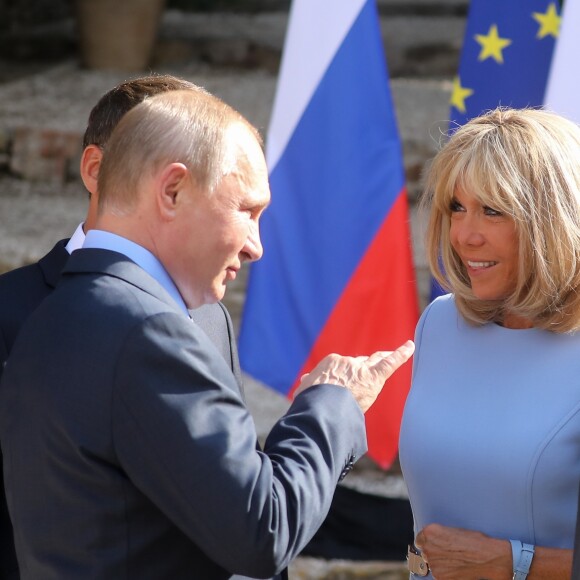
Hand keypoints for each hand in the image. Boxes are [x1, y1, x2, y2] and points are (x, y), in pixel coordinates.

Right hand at [294, 340, 414, 412]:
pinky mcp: (374, 377)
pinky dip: (401, 354)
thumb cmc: (310, 403)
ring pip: (375, 361)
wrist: (321, 409)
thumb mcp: (305, 391)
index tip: (339, 386)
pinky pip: (390, 363)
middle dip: (360, 369)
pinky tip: (410, 346)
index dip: (341, 377)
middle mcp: (347, 362)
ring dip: (384, 357)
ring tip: (392, 353)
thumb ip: (309, 384)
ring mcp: (362, 369)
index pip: (341, 368)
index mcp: (331, 363)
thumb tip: (305, 380)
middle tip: (367, 370)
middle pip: (359, 363)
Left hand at [415, 523, 510, 579]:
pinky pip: (438, 575)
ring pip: (431, 564)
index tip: (434, 546)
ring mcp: (433, 563)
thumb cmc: (474, 541)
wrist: (488, 557)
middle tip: (448, 554)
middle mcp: (428, 547)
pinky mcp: (440, 577)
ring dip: (439, 564)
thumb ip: (437, 537)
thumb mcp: (452, 531)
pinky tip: (457, 569)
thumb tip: (431, 542)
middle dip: (433, 554)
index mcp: (430, 532)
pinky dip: (445, 573)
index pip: (419, 539)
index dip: (427, 543)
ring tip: (455, 561)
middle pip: (424, 552)